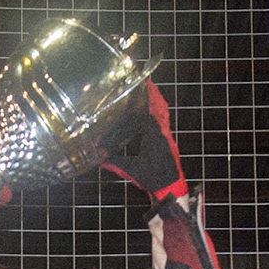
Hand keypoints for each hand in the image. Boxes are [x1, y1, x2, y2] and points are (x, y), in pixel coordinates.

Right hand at [99, 79, 187, 202]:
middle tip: (144, 81)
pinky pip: (164, 120)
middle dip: (152, 92)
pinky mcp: (168, 139)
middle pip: (158, 105)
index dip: (146, 93)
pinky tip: (153, 111)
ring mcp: (166, 133)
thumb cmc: (152, 177)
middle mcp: (161, 129)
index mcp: (153, 132)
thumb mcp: (129, 169)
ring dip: (156, 100)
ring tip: (148, 90)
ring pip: (162, 112)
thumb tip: (97, 156)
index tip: (141, 81)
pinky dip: (159, 111)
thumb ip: (113, 161)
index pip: (150, 107)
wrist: (171, 187)